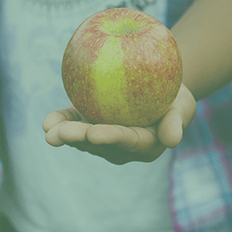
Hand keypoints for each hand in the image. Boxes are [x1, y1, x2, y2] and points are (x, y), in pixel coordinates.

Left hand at [42, 83, 196, 164]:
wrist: (158, 85)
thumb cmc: (175, 96)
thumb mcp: (184, 105)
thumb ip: (177, 121)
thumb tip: (172, 140)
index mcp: (144, 145)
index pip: (126, 141)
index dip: (110, 138)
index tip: (94, 134)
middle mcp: (120, 146)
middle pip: (98, 143)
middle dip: (78, 139)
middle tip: (60, 134)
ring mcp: (102, 136)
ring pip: (81, 137)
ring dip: (64, 133)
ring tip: (48, 130)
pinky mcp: (89, 122)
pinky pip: (72, 122)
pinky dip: (59, 121)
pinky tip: (47, 122)